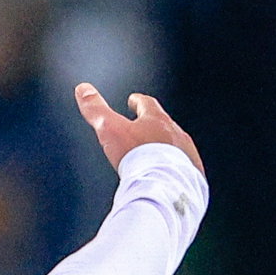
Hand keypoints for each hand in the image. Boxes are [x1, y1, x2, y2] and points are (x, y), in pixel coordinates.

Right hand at [74, 84, 198, 175]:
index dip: (138, 101)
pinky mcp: (193, 174)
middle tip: (144, 127)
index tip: (134, 100)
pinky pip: (184, 167)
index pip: (147, 104)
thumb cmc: (138, 157)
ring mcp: (187, 153)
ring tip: (155, 155)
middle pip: (164, 124)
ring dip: (166, 147)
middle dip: (154, 125)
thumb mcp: (110, 129)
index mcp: (157, 120)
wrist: (164, 185)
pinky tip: (167, 175)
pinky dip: (175, 167)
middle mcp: (176, 133)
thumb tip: (83, 89)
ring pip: (176, 145)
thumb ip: (96, 110)